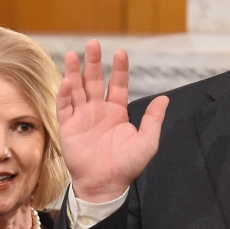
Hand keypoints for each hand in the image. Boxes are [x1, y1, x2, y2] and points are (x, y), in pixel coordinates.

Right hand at [56, 41, 168, 202]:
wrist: (105, 184)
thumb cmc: (127, 166)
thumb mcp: (147, 141)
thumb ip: (153, 119)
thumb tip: (165, 98)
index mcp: (117, 112)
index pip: (117, 84)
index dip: (118, 69)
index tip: (120, 52)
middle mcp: (98, 111)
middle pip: (94, 81)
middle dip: (93, 62)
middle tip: (93, 44)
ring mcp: (82, 118)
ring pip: (76, 89)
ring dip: (73, 72)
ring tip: (71, 54)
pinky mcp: (67, 127)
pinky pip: (64, 107)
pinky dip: (64, 93)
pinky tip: (67, 80)